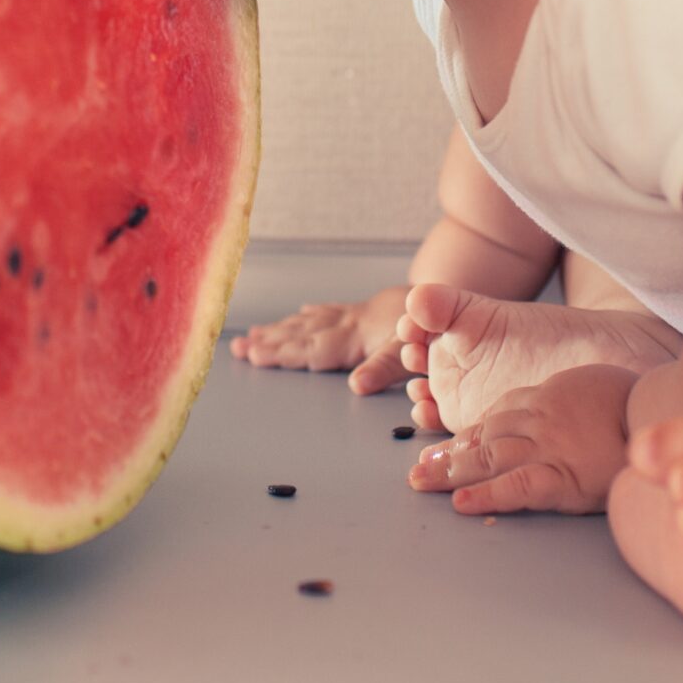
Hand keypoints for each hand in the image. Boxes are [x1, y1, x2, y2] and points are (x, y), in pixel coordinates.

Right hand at [229, 285, 413, 393]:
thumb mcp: (411, 352)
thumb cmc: (429, 328)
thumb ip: (383, 368)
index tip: (253, 355)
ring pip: (310, 322)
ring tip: (255, 334)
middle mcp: (349, 325)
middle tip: (239, 348)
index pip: (310, 349)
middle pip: (301, 335)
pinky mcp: (366, 310)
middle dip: (268, 342)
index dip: (280, 353)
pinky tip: (301, 313)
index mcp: (356, 337)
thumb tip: (357, 385)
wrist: (443, 296)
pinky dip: (310, 314)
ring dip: (281, 328)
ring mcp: (355, 316)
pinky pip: (329, 311)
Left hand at [405, 362, 636, 515]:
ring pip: (490, 458)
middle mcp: (541, 420)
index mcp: (548, 398)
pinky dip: (487, 495)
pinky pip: (518, 486)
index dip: (468, 433)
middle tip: (419, 468)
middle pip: (484, 436)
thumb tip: (558, 417)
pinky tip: (462, 503)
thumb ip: (569, 400)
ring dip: (451, 471)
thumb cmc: (637, 401)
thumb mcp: (594, 385)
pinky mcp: (566, 477)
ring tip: (423, 482)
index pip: (498, 416)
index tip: (446, 446)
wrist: (665, 410)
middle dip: (448, 453)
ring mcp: (550, 448)